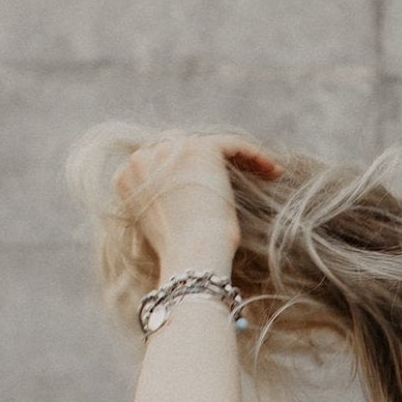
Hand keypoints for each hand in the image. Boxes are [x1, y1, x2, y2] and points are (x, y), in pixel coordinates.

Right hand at [115, 132, 280, 276]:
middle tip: (247, 177)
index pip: (161, 162)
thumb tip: (190, 199)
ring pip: (208, 145)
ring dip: (239, 158)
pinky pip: (231, 143)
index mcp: (127, 178)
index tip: (220, 186)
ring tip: (265, 174)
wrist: (192, 258)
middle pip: (183, 148)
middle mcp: (141, 158)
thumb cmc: (185, 256)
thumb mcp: (167, 228)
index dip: (192, 170)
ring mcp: (168, 150)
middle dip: (215, 161)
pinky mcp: (199, 149)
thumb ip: (166, 203)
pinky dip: (254, 153)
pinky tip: (274, 171)